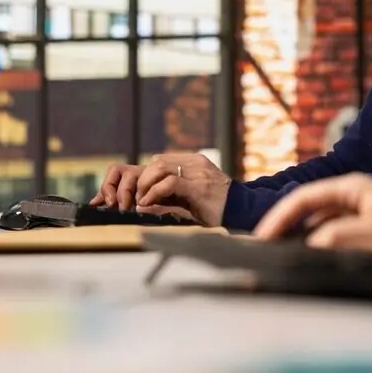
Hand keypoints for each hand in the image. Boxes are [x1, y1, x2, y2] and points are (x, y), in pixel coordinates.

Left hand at [91, 152, 231, 225]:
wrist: (242, 211)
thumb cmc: (215, 209)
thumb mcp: (187, 202)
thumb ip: (166, 200)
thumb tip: (141, 203)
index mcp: (192, 163)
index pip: (158, 161)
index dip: (140, 175)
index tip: (129, 193)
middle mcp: (194, 163)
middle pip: (156, 161)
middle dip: (139, 180)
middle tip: (131, 199)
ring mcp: (198, 172)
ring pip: (160, 167)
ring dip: (144, 185)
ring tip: (140, 200)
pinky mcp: (200, 186)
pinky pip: (170, 183)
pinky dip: (154, 192)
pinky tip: (148, 203)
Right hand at [254, 174, 371, 264]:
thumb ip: (335, 240)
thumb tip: (306, 247)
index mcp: (353, 188)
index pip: (303, 198)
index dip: (278, 218)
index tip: (260, 239)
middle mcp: (356, 199)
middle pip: (310, 213)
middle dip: (286, 231)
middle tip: (265, 253)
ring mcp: (365, 217)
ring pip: (323, 229)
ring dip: (305, 243)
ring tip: (284, 262)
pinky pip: (339, 242)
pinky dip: (324, 252)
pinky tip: (318, 266)